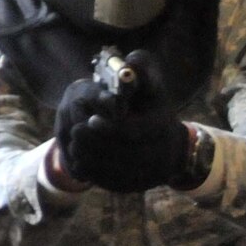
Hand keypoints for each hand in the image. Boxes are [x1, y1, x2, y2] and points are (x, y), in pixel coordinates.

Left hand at [55, 54, 190, 192]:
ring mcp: (147, 174)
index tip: (91, 120)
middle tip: (75, 131)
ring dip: (89, 156)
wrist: (170, 147)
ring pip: (112, 169)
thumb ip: (142, 69)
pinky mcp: (135, 187)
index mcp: (162, 128)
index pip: (135, 133)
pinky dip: (92, 171)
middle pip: (120, 153)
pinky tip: (80, 159)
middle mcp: (159, 154)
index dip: (111, 128)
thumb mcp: (152, 86)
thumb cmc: (153, 109)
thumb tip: (131, 59)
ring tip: (75, 142)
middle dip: (94, 142)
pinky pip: (109, 182)